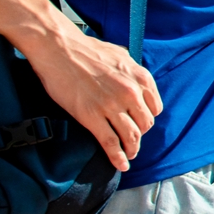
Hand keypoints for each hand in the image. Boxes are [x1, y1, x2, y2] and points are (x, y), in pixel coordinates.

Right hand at [25, 26, 162, 171]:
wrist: (59, 48)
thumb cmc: (86, 50)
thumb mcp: (120, 55)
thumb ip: (132, 71)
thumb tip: (136, 82)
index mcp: (139, 77)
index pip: (155, 108)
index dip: (147, 118)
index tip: (140, 124)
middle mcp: (130, 93)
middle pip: (145, 124)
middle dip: (140, 135)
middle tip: (133, 141)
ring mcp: (111, 106)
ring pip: (131, 136)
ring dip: (132, 149)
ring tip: (129, 155)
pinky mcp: (91, 116)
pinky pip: (111, 143)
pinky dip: (118, 157)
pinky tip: (120, 164)